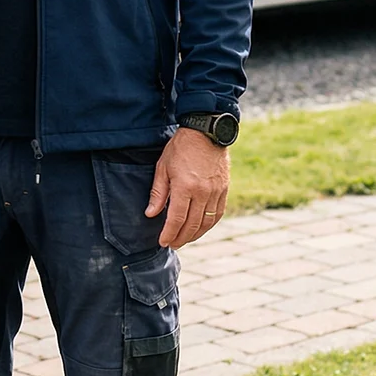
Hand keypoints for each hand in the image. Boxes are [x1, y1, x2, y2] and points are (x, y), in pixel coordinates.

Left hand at [146, 127, 229, 248]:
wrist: (206, 132)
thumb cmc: (181, 148)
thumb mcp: (163, 167)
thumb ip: (158, 193)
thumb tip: (151, 214)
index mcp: (185, 187)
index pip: (177, 219)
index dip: (169, 233)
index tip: (163, 242)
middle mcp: (202, 192)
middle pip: (192, 225)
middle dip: (181, 238)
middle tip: (172, 244)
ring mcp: (215, 192)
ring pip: (206, 223)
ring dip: (195, 235)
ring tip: (184, 239)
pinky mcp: (224, 190)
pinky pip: (218, 214)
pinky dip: (209, 225)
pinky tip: (201, 229)